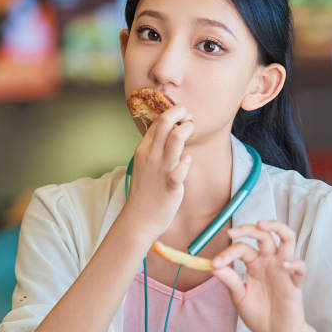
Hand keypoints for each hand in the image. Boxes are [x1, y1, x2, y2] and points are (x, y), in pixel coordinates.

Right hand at [123, 104, 193, 240]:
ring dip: (188, 129)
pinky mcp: (170, 184)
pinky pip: (181, 168)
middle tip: (190, 118)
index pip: (158, 121)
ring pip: (176, 138)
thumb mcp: (145, 165)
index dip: (173, 113)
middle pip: (165, 122)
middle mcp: (151, 155)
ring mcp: (160, 169)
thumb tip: (172, 135)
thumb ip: (156, 150)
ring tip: (193, 131)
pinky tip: (187, 162)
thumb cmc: (145, 192)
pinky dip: (187, 161)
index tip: (183, 117)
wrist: (139, 219)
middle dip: (181, 113)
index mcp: (144, 149)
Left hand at [212, 220, 311, 331]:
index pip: (242, 248)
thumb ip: (230, 281)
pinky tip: (284, 264)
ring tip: (262, 224)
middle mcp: (269, 262)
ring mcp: (284, 270)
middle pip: (263, 235)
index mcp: (254, 264)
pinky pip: (301, 267)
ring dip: (276, 227)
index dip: (227, 253)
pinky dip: (294, 263)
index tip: (215, 264)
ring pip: (287, 239)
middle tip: (232, 232)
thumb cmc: (259, 315)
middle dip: (248, 228)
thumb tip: (213, 266)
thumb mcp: (239, 297)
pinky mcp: (296, 283)